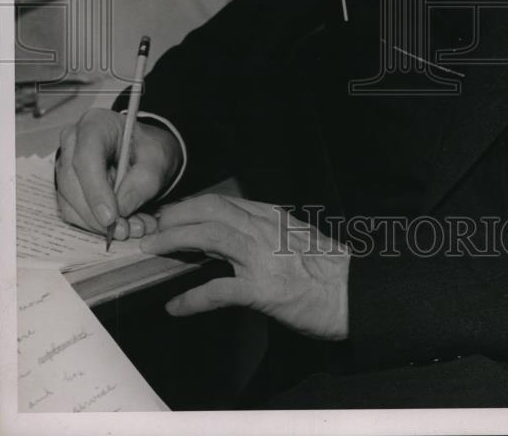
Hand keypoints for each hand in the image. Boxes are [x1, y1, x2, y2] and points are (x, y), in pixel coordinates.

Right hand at [55, 108, 181, 240]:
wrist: (145, 152)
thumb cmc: (149, 149)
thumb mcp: (158, 160)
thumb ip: (143, 182)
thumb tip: (122, 209)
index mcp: (95, 125)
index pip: (86, 158)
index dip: (96, 190)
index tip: (111, 217)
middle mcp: (74, 142)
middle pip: (73, 183)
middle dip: (98, 214)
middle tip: (126, 230)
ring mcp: (66, 165)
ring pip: (70, 202)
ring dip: (98, 223)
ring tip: (132, 229)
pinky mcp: (67, 187)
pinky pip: (73, 211)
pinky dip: (96, 224)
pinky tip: (123, 226)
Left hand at [140, 194, 349, 340]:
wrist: (356, 291)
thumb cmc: (329, 269)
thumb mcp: (295, 237)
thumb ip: (265, 233)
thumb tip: (234, 239)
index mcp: (271, 216)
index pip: (223, 201)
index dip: (190, 206)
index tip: (169, 215)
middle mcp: (265, 229)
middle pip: (211, 210)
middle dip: (176, 215)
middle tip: (152, 228)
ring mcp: (263, 257)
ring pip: (210, 236)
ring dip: (175, 240)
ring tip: (153, 250)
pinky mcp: (264, 289)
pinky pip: (219, 290)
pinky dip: (192, 297)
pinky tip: (176, 306)